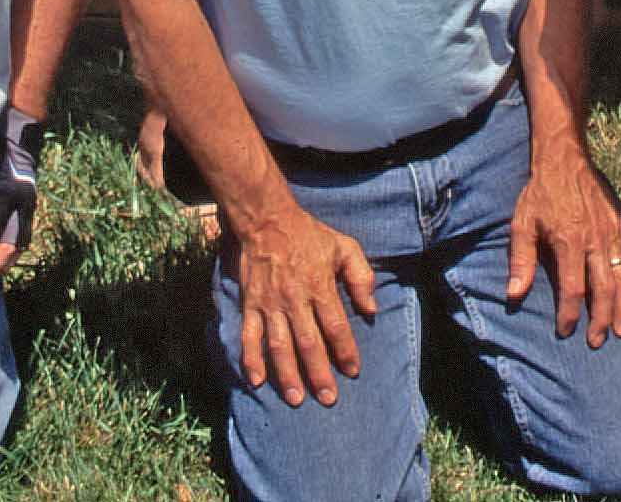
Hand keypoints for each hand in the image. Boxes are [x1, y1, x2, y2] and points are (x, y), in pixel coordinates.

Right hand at [235, 206, 378, 406]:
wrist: (267, 221)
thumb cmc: (310, 235)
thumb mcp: (344, 247)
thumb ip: (360, 277)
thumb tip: (371, 309)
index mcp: (319, 286)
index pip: (335, 326)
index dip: (345, 350)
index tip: (353, 371)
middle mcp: (294, 299)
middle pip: (308, 343)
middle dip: (319, 373)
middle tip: (328, 399)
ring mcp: (270, 304)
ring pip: (279, 346)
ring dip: (287, 374)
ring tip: (296, 399)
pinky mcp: (250, 304)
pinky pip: (250, 336)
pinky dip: (251, 360)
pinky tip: (257, 381)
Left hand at [506, 138, 620, 344]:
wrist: (564, 158)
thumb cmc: (540, 193)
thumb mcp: (522, 224)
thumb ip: (520, 260)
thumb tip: (513, 295)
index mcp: (569, 242)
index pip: (573, 290)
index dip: (569, 315)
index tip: (564, 331)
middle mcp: (595, 241)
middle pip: (603, 289)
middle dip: (601, 319)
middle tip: (598, 341)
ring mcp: (612, 233)